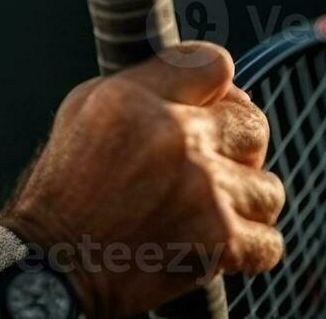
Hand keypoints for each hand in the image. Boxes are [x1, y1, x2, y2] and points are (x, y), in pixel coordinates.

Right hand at [0, 42, 284, 318]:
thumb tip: (195, 82)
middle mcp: (175, 137)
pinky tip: (216, 242)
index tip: (211, 104)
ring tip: (211, 209)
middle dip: (237, 144)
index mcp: (136, 99)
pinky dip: (247, 247)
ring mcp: (204, 190)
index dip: (218, 86)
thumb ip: (141, 85)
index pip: (215, 63)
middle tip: (214, 162)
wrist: (56, 263)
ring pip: (268, 187)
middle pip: (253, 124)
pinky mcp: (220, 241)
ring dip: (244, 201)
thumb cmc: (66, 188)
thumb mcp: (82, 112)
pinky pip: (269, 240)